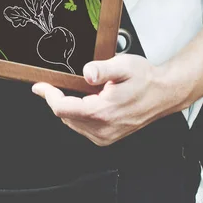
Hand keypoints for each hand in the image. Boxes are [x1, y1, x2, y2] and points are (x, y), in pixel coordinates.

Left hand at [32, 55, 177, 145]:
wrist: (164, 93)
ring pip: (72, 122)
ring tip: (79, 90)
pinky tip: (87, 101)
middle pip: (65, 116)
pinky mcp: (108, 137)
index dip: (48, 95)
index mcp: (103, 111)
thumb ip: (102, 69)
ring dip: (68, 107)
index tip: (39, 86)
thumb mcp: (123, 65)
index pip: (63, 108)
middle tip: (58, 83)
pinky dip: (78, 114)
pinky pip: (83, 127)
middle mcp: (103, 128)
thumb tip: (87, 73)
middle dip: (58, 99)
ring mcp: (106, 135)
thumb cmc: (145, 79)